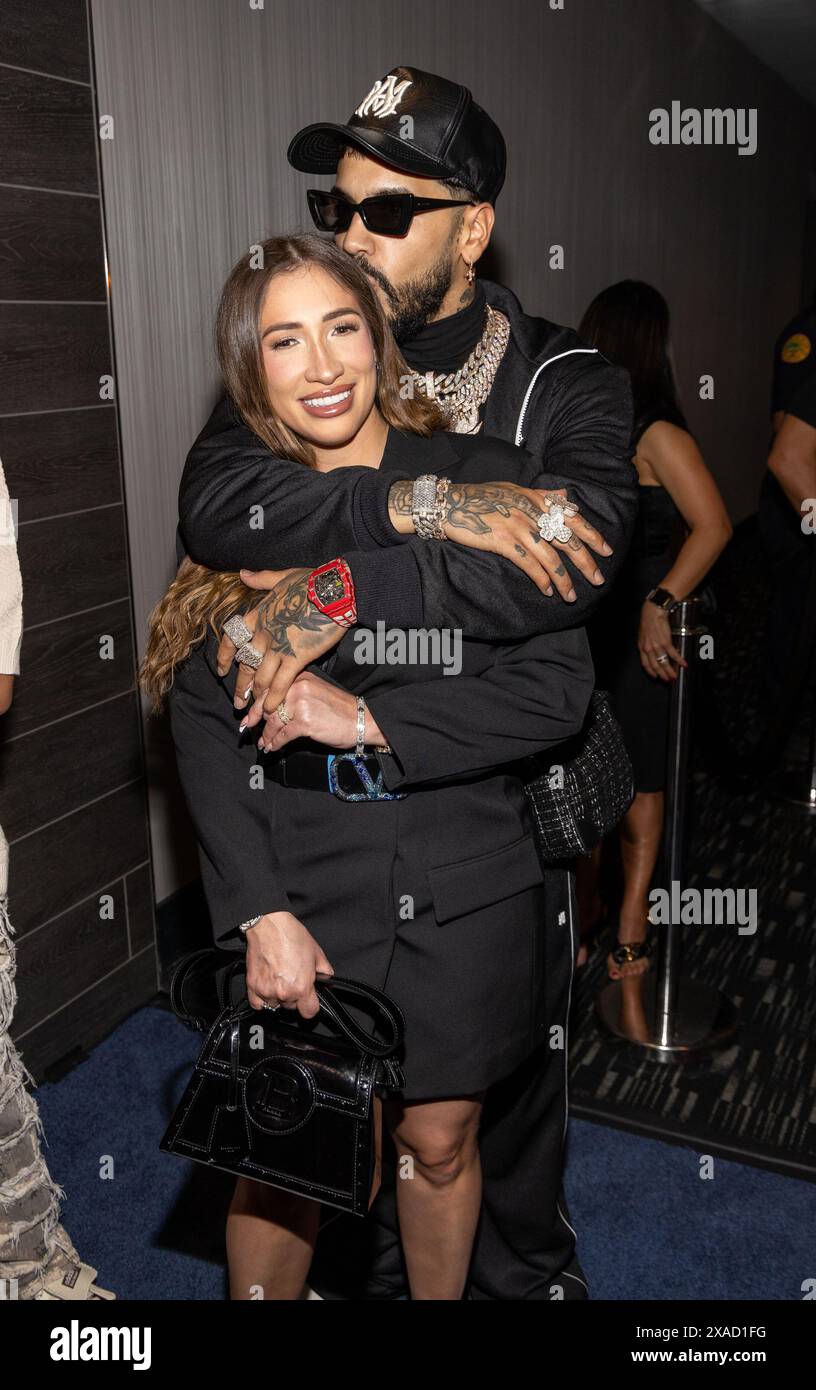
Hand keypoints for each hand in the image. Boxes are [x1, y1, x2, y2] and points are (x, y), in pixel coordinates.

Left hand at [215, 567, 343, 724]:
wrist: (332, 591)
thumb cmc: (311, 581)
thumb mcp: (282, 576)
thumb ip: (261, 579)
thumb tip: (243, 574)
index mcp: (258, 615)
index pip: (232, 639)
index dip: (224, 656)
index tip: (222, 670)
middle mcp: (263, 634)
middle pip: (246, 664)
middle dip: (241, 686)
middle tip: (238, 702)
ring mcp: (278, 647)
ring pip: (261, 677)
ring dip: (256, 696)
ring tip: (253, 711)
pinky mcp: (296, 657)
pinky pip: (280, 683)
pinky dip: (273, 698)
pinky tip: (270, 710)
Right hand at [244, 910, 333, 1017]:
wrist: (269, 925)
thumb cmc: (291, 936)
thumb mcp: (316, 952)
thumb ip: (324, 971)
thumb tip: (325, 979)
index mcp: (302, 987)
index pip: (310, 1012)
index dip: (311, 1005)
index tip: (310, 1000)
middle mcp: (284, 993)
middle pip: (292, 1007)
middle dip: (295, 996)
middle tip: (293, 978)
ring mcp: (266, 991)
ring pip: (276, 1005)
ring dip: (278, 996)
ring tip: (279, 978)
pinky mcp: (252, 987)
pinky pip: (258, 1004)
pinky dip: (262, 998)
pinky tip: (268, 985)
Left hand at [256, 671, 384, 752]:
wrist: (361, 720)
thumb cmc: (340, 709)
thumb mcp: (315, 692)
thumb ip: (294, 695)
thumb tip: (270, 709)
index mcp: (300, 677)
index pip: (271, 689)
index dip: (258, 704)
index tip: (250, 715)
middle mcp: (298, 687)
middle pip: (269, 705)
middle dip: (257, 719)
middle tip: (248, 728)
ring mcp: (301, 704)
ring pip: (274, 721)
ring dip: (267, 735)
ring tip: (264, 743)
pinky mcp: (305, 722)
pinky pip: (283, 734)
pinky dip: (276, 743)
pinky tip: (273, 747)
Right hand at [442, 482, 612, 601]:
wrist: (449, 504)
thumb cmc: (479, 498)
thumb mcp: (514, 489)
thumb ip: (541, 495)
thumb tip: (565, 495)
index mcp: (536, 499)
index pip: (572, 517)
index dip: (592, 534)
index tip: (607, 550)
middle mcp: (531, 511)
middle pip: (567, 539)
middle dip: (586, 561)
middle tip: (598, 579)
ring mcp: (518, 525)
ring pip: (550, 556)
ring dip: (564, 579)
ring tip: (571, 596)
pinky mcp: (503, 540)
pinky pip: (529, 564)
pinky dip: (541, 579)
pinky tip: (548, 590)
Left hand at [638, 601, 686, 680]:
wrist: (653, 611)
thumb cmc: (648, 621)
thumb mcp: (643, 635)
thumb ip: (646, 644)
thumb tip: (651, 651)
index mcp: (642, 647)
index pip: (645, 664)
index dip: (651, 672)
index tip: (656, 677)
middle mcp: (648, 649)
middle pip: (655, 666)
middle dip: (662, 674)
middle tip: (668, 679)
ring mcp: (657, 646)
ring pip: (664, 663)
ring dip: (670, 671)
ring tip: (675, 675)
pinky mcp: (666, 642)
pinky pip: (673, 654)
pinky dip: (679, 660)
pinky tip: (683, 664)